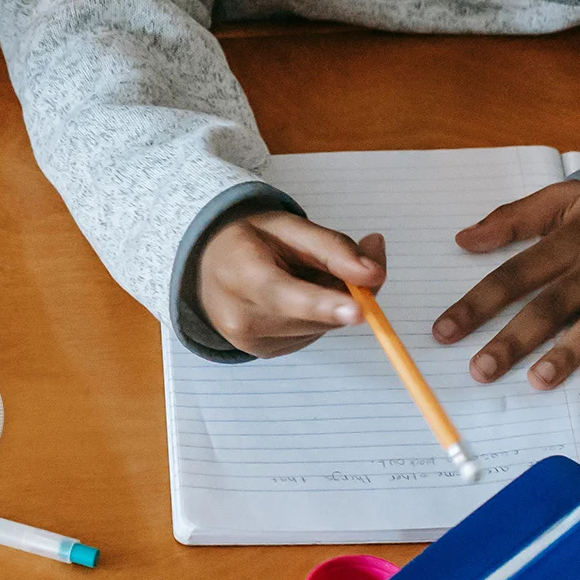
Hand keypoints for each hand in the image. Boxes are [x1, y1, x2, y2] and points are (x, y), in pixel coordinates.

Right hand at [197, 211, 385, 356]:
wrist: (205, 265)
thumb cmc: (249, 239)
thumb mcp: (288, 227)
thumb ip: (333, 248)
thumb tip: (375, 275)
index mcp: (239, 274)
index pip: (285, 294)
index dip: (324, 304)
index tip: (359, 312)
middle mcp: (240, 316)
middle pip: (314, 314)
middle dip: (341, 292)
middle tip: (339, 261)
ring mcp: (250, 341)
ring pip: (319, 327)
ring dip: (328, 304)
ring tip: (299, 278)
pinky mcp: (263, 352)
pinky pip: (311, 335)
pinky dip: (315, 317)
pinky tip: (293, 297)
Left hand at [433, 181, 579, 393]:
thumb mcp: (558, 200)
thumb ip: (511, 220)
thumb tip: (463, 240)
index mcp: (566, 243)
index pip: (512, 277)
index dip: (476, 305)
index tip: (443, 332)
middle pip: (548, 308)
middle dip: (513, 341)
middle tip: (481, 370)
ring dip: (569, 354)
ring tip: (539, 381)